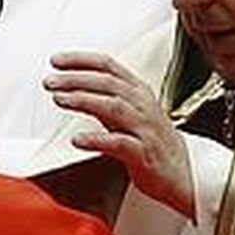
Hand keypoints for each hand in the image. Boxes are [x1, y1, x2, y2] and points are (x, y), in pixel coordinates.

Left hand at [43, 51, 193, 218]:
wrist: (184, 173)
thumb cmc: (155, 143)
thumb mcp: (132, 113)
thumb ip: (108, 99)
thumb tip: (75, 86)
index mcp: (138, 92)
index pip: (109, 66)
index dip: (81, 60)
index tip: (57, 61)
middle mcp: (142, 106)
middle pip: (108, 83)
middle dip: (76, 78)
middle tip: (51, 81)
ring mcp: (144, 129)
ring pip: (114, 107)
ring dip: (84, 100)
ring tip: (60, 99)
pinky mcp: (144, 154)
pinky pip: (119, 143)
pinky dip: (96, 139)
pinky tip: (77, 139)